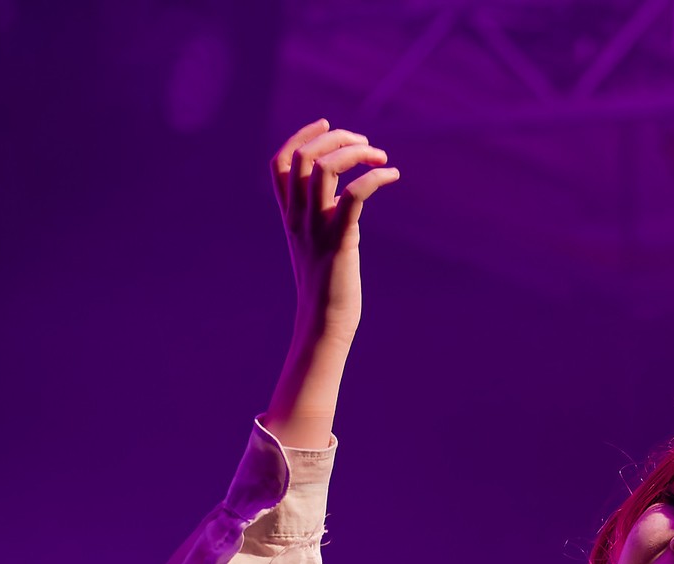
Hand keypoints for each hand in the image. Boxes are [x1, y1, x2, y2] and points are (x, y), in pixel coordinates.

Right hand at [263, 120, 399, 446]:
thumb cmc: (326, 293)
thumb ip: (323, 220)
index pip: (281, 163)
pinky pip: (352, 196)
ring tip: (380, 156)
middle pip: (305, 155)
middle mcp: (298, 219)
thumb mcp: (318, 249)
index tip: (328, 125)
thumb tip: (346, 201)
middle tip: (366, 144)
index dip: (301, 135)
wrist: (324, 329)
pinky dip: (374, 177)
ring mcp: (316, 229)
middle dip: (337, 137)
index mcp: (289, 218)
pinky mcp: (339, 242)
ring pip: (325, 167)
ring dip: (355, 151)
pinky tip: (392, 175)